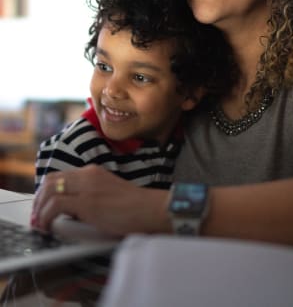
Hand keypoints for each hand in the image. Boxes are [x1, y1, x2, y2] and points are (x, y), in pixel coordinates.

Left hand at [32, 165, 170, 236]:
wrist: (150, 209)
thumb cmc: (134, 207)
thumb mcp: (108, 193)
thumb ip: (90, 195)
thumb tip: (70, 209)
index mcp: (93, 172)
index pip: (60, 176)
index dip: (46, 192)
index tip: (42, 206)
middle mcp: (88, 175)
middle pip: (50, 181)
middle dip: (38, 199)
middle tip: (37, 216)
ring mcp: (87, 187)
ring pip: (49, 191)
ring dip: (39, 209)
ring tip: (40, 223)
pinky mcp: (88, 202)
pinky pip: (56, 205)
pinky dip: (46, 216)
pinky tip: (47, 226)